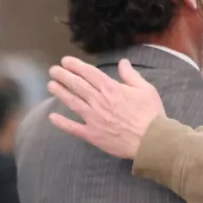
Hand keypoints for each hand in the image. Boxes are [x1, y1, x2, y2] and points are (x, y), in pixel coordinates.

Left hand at [48, 56, 166, 159]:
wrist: (151, 140)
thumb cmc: (151, 114)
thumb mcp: (146, 89)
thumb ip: (131, 75)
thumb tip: (123, 62)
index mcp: (111, 89)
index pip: (89, 73)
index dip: (76, 65)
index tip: (65, 61)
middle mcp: (99, 101)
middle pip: (77, 85)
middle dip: (63, 76)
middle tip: (53, 70)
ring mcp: (93, 118)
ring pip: (73, 102)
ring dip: (60, 93)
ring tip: (50, 85)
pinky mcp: (92, 134)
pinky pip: (73, 128)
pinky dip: (62, 123)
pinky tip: (52, 117)